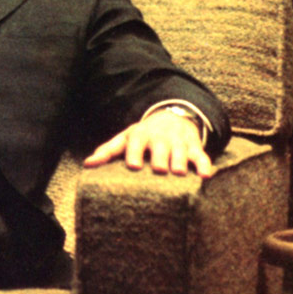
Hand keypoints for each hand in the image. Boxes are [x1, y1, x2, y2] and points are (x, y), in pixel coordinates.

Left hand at [83, 109, 211, 177]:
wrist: (172, 117)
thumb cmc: (143, 135)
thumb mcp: (125, 138)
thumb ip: (108, 151)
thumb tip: (87, 164)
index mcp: (141, 135)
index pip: (137, 142)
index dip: (135, 152)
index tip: (133, 165)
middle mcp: (160, 137)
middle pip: (161, 147)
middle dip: (161, 156)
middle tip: (159, 169)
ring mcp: (178, 141)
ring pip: (181, 151)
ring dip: (181, 161)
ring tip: (179, 173)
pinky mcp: (194, 146)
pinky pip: (201, 155)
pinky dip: (204, 164)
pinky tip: (205, 176)